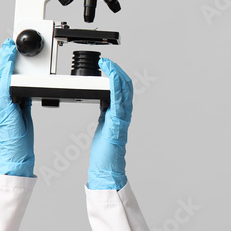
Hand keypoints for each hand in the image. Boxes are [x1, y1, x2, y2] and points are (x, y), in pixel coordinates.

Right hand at [0, 40, 34, 177]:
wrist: (18, 149)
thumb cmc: (20, 132)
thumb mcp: (23, 109)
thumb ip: (22, 97)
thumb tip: (26, 85)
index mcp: (3, 100)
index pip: (2, 77)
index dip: (4, 62)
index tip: (9, 49)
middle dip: (2, 57)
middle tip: (8, 43)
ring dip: (3, 62)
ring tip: (7, 48)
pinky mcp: (3, 108)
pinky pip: (3, 87)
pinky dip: (5, 74)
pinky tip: (9, 64)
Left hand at [88, 59, 132, 190]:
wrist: (107, 169)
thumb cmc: (105, 152)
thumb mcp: (104, 125)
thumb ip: (106, 112)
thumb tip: (104, 99)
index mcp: (118, 113)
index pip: (122, 89)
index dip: (117, 75)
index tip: (107, 65)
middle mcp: (123, 114)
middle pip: (126, 87)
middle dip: (118, 71)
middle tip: (108, 61)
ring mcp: (121, 118)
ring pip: (124, 92)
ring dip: (117, 76)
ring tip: (109, 65)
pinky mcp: (117, 124)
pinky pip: (118, 103)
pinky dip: (116, 89)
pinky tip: (112, 80)